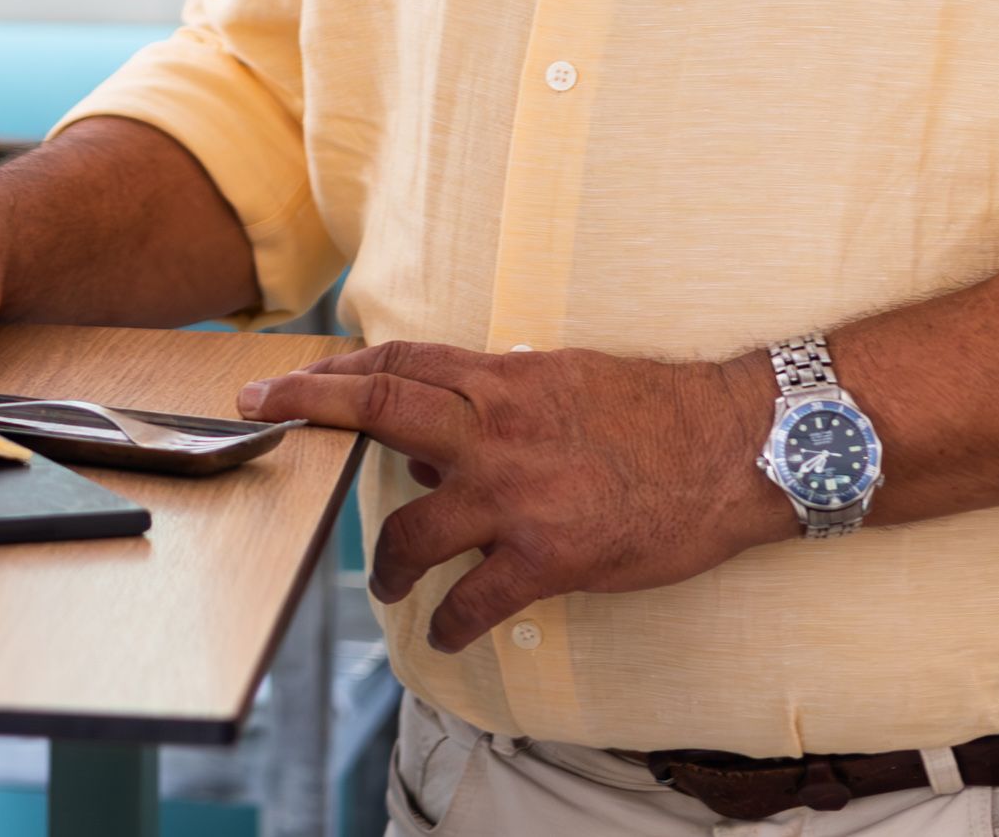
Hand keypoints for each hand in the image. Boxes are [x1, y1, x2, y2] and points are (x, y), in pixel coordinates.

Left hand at [239, 342, 789, 652]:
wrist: (735, 446)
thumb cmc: (656, 410)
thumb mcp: (564, 381)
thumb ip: (494, 403)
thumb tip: (430, 444)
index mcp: (503, 379)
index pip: (397, 364)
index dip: (334, 371)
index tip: (286, 378)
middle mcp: (496, 429)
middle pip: (379, 408)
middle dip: (311, 410)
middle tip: (264, 415)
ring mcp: (517, 495)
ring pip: (412, 528)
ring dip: (385, 561)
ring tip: (386, 582)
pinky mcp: (550, 556)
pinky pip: (474, 599)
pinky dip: (450, 622)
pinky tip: (444, 634)